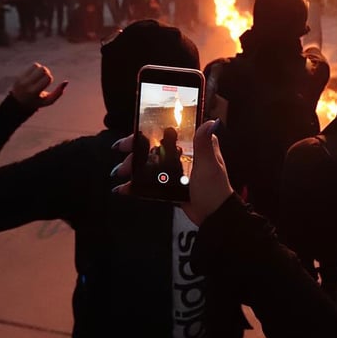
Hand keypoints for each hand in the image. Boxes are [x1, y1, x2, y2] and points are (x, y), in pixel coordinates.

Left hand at [10, 63, 67, 109]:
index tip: (47, 83)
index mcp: (34, 92)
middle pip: (43, 70)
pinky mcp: (19, 75)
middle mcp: (27, 85)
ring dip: (41, 70)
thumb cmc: (36, 102)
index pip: (48, 78)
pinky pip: (32, 66)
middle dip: (47, 72)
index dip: (50, 79)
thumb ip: (58, 93)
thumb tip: (66, 82)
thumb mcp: (48, 101)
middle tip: (45, 78)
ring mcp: (22, 79)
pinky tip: (35, 75)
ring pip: (37, 66)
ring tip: (40, 76)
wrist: (18, 103)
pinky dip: (36, 68)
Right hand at [111, 121, 233, 224]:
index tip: (134, 134)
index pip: (169, 131)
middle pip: (155, 147)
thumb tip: (210, 121)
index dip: (150, 131)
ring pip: (150, 163)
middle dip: (136, 149)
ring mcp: (176, 169)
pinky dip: (137, 183)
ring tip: (121, 172)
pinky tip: (125, 187)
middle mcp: (185, 154)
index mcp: (195, 145)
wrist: (213, 216)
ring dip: (134, 166)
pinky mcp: (171, 184)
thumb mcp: (209, 165)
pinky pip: (151, 180)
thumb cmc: (215, 189)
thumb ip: (204, 144)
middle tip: (122, 151)